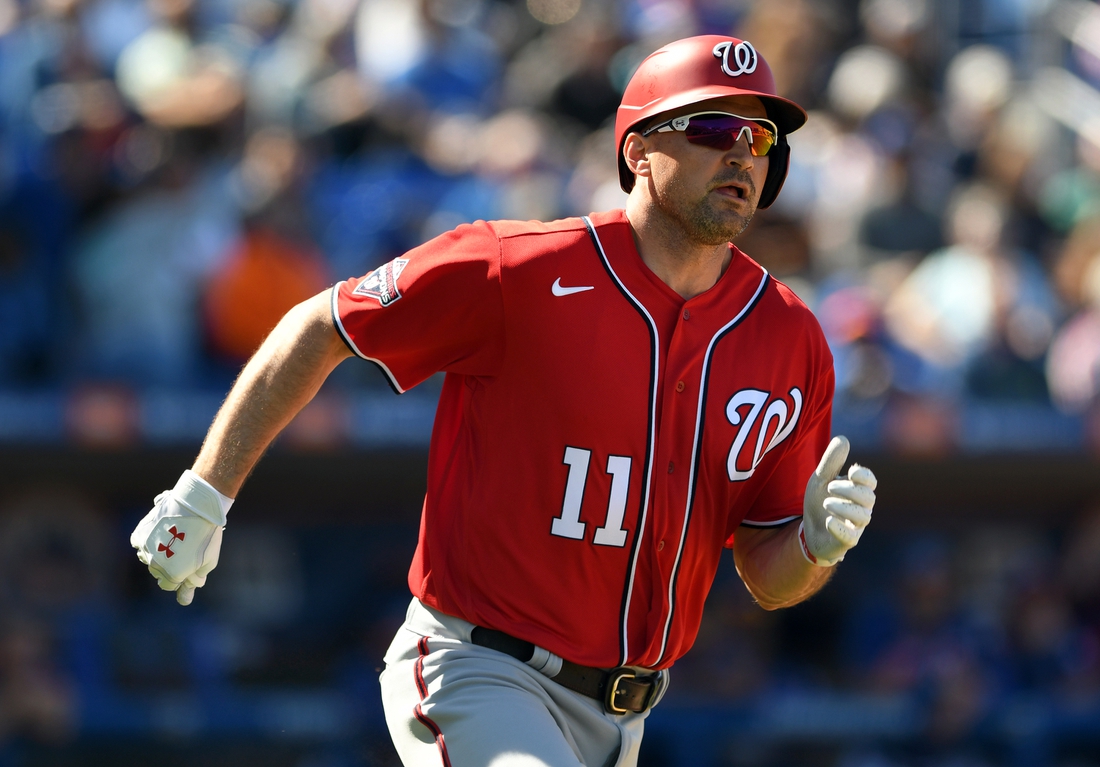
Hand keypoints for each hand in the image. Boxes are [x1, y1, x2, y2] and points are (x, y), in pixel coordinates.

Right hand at [130, 470, 231, 604]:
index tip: (186, 565)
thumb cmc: (207, 534)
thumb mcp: (208, 561)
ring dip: (158, 553)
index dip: (179, 577)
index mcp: (173, 574)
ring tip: (174, 537)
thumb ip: (194, 580)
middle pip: (158, 572)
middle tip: (183, 547)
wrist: (197, 504)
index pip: (169, 585)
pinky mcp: (139, 534)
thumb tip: (185, 599)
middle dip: (169, 565)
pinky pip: (140, 544)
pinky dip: (148, 541)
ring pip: (148, 558)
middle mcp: (155, 565)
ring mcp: (145, 549)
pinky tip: (161, 532)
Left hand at [799, 436, 876, 566]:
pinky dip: (840, 528)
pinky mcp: (847, 542)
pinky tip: (829, 521)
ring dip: (844, 508)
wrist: (810, 531)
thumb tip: (843, 438)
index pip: (870, 481)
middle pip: (868, 497)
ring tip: (826, 503)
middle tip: (829, 487)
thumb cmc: (820, 501)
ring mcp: (856, 526)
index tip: (851, 471)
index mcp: (857, 491)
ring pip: (862, 517)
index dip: (864, 476)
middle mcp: (862, 508)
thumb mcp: (820, 479)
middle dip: (850, 490)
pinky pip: (850, 537)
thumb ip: (831, 461)